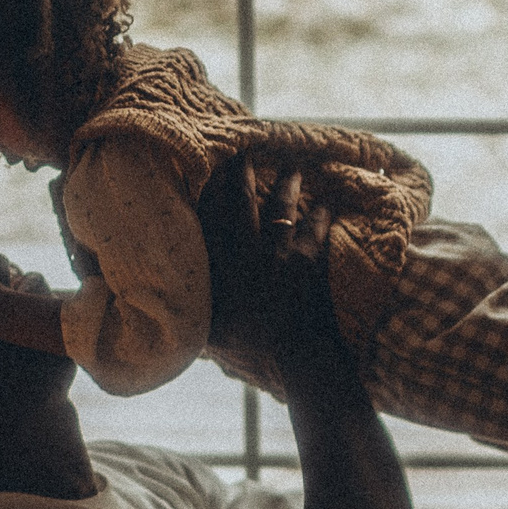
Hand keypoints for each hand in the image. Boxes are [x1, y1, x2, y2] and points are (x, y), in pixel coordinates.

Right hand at [210, 172, 346, 376]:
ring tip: (294, 168)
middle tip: (244, 153)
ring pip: (283, 210)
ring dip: (288, 187)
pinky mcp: (309, 261)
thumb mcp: (217, 331)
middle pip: (245, 206)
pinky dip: (320, 217)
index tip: (206, 173)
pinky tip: (326, 204)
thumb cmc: (253, 347)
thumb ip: (202, 312)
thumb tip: (182, 306)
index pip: (212, 223)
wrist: (295, 355)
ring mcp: (281, 255)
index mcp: (226, 269)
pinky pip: (315, 230)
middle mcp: (251, 254)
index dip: (209, 195)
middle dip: (243, 177)